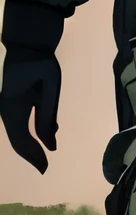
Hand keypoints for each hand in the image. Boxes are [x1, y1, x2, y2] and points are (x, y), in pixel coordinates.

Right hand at [0, 1, 66, 173]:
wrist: (28, 46)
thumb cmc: (41, 64)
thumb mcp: (50, 89)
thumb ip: (47, 116)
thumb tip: (50, 144)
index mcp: (13, 107)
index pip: (21, 139)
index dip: (32, 155)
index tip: (45, 168)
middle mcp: (6, 109)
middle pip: (17, 139)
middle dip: (30, 155)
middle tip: (44, 168)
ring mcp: (7, 106)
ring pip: (17, 132)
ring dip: (30, 146)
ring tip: (43, 157)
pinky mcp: (13, 102)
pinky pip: (19, 123)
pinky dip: (31, 133)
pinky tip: (46, 137)